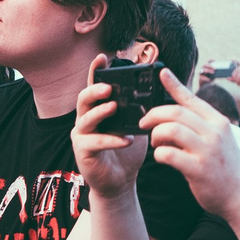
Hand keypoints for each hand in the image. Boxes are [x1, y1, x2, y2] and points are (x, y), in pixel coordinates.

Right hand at [71, 53, 153, 201]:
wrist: (120, 181)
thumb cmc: (127, 150)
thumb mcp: (135, 124)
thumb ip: (139, 109)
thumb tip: (157, 91)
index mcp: (98, 108)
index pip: (95, 86)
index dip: (96, 71)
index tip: (103, 57)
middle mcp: (86, 118)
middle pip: (84, 98)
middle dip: (95, 89)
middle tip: (109, 87)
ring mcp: (82, 135)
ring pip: (85, 118)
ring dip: (100, 111)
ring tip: (114, 106)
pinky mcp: (82, 151)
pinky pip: (95, 142)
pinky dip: (111, 139)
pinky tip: (126, 139)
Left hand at [133, 70, 239, 226]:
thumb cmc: (224, 168)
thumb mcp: (218, 140)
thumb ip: (200, 126)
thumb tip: (172, 115)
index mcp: (218, 122)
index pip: (191, 98)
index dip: (174, 84)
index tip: (161, 72)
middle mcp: (214, 132)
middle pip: (175, 112)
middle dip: (153, 115)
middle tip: (144, 123)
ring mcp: (207, 150)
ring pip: (170, 130)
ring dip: (155, 135)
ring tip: (156, 143)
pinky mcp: (198, 169)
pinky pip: (168, 154)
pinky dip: (159, 154)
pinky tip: (162, 158)